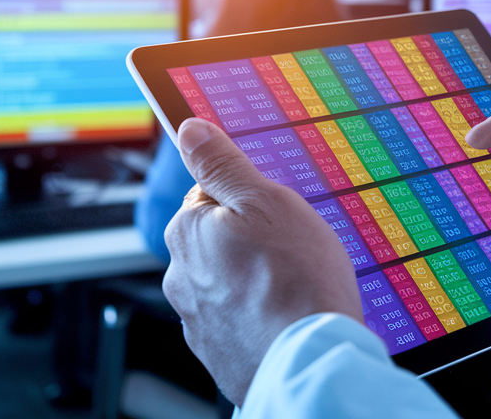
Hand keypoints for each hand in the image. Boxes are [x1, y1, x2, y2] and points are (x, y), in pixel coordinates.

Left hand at [162, 118, 362, 404]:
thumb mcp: (265, 200)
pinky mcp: (218, 354)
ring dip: (253, 281)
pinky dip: (257, 317)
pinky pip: (237, 321)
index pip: (210, 194)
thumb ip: (223, 164)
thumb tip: (189, 130)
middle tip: (291, 248)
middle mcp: (180, 276)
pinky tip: (286, 317)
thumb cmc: (294, 279)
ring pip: (227, 283)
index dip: (248, 198)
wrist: (310, 361)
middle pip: (217, 241)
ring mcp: (197, 320)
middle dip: (248, 241)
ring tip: (294, 287)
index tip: (274, 211)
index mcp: (187, 231)